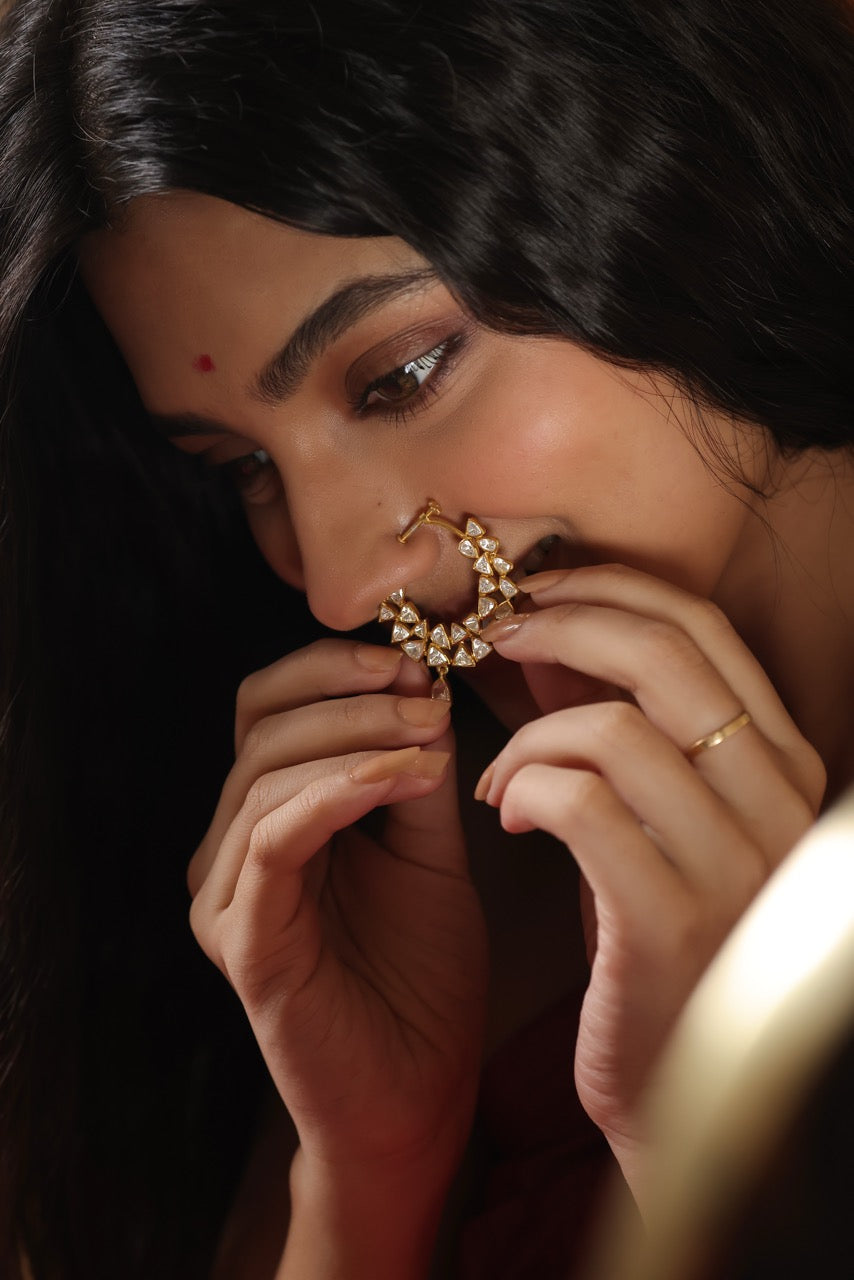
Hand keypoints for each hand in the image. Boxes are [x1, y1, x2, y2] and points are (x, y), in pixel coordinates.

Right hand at [187, 640, 487, 1270]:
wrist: (417, 1097)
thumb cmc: (422, 976)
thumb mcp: (429, 848)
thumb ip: (416, 771)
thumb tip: (420, 680)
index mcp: (268, 819)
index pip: (269, 706)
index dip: (333, 666)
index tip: (414, 657)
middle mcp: (230, 850)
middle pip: (258, 724)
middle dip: (346, 692)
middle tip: (423, 690)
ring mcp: (226, 897)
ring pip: (265, 773)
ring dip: (354, 739)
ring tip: (430, 741)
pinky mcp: (243, 942)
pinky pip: (273, 839)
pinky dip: (337, 792)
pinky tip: (401, 779)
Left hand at [476, 564, 824, 1188]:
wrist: (681, 1088)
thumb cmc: (655, 938)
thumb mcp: (652, 816)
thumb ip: (617, 722)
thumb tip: (549, 624)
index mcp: (781, 764)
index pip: (706, 628)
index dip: (611, 588)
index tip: (535, 591)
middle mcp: (778, 804)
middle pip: (666, 654)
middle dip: (561, 621)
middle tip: (494, 634)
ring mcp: (735, 865)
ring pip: (612, 727)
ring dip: (528, 733)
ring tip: (500, 774)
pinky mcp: (673, 924)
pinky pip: (580, 804)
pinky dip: (524, 788)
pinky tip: (505, 816)